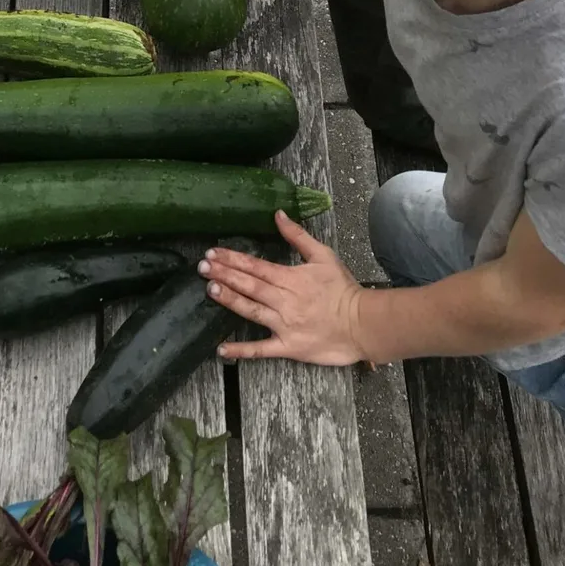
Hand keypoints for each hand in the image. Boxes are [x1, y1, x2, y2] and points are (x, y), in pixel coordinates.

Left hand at [199, 211, 368, 365]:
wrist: (363, 324)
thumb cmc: (343, 289)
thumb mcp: (323, 256)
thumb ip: (297, 236)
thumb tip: (277, 214)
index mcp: (290, 278)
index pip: (255, 266)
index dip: (232, 259)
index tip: (212, 253)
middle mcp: (284, 300)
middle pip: (249, 285)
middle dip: (224, 274)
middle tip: (201, 267)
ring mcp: (284, 325)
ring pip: (251, 311)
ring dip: (229, 300)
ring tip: (210, 290)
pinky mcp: (288, 347)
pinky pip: (261, 349)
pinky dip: (241, 350)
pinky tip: (221, 349)